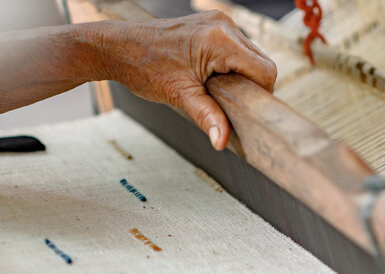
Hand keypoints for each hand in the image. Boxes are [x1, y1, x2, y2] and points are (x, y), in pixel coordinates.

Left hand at [97, 11, 276, 149]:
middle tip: (229, 103)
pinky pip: (236, 47)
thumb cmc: (144, 66)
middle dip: (250, 86)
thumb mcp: (180, 96)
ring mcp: (217, 22)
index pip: (265, 71)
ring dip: (241, 75)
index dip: (260, 94)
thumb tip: (223, 141)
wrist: (119, 47)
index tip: (244, 110)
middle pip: (262, 62)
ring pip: (250, 55)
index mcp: (220, 40)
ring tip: (217, 90)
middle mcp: (223, 25)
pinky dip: (231, 65)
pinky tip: (212, 77)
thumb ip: (207, 117)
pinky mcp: (211, 24)